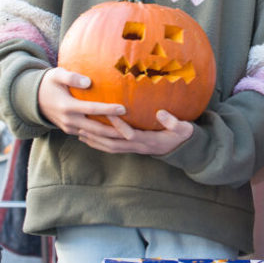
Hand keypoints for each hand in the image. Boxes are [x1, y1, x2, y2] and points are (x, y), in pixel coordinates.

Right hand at [37, 66, 125, 136]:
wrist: (33, 99)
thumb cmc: (49, 83)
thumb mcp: (56, 75)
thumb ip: (71, 77)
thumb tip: (87, 81)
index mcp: (67, 106)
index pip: (91, 109)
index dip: (108, 110)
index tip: (123, 109)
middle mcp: (68, 120)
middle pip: (95, 129)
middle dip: (114, 131)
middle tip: (132, 132)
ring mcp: (69, 127)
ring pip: (93, 136)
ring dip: (110, 137)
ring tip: (128, 136)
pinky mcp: (71, 130)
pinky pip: (88, 136)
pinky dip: (102, 137)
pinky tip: (116, 136)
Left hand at [77, 111, 193, 155]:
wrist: (183, 149)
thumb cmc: (182, 136)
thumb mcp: (183, 129)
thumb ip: (173, 122)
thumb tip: (161, 112)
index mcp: (149, 140)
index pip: (131, 134)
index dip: (119, 125)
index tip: (108, 112)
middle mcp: (139, 147)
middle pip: (114, 144)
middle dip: (98, 136)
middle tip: (83, 126)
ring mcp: (134, 149)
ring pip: (111, 148)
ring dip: (95, 142)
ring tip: (80, 133)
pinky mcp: (132, 148)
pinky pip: (113, 148)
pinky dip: (99, 144)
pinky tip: (89, 138)